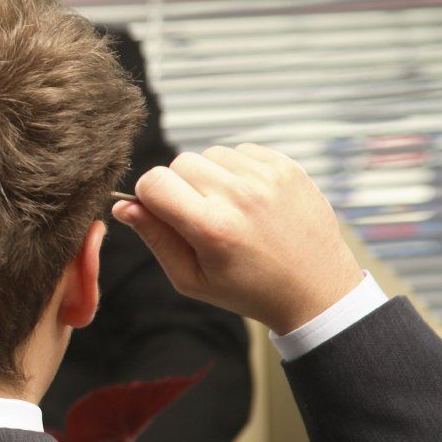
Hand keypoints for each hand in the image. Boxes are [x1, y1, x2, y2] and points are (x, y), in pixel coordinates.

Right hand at [112, 143, 363, 334]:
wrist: (317, 290)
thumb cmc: (250, 289)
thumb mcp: (192, 279)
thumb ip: (155, 238)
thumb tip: (124, 206)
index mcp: (213, 228)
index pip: (154, 182)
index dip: (150, 198)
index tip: (164, 214)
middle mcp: (241, 196)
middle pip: (179, 163)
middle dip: (180, 187)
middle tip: (202, 217)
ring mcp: (268, 178)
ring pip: (209, 153)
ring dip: (210, 176)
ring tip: (228, 208)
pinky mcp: (287, 167)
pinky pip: (240, 151)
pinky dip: (237, 170)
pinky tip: (249, 198)